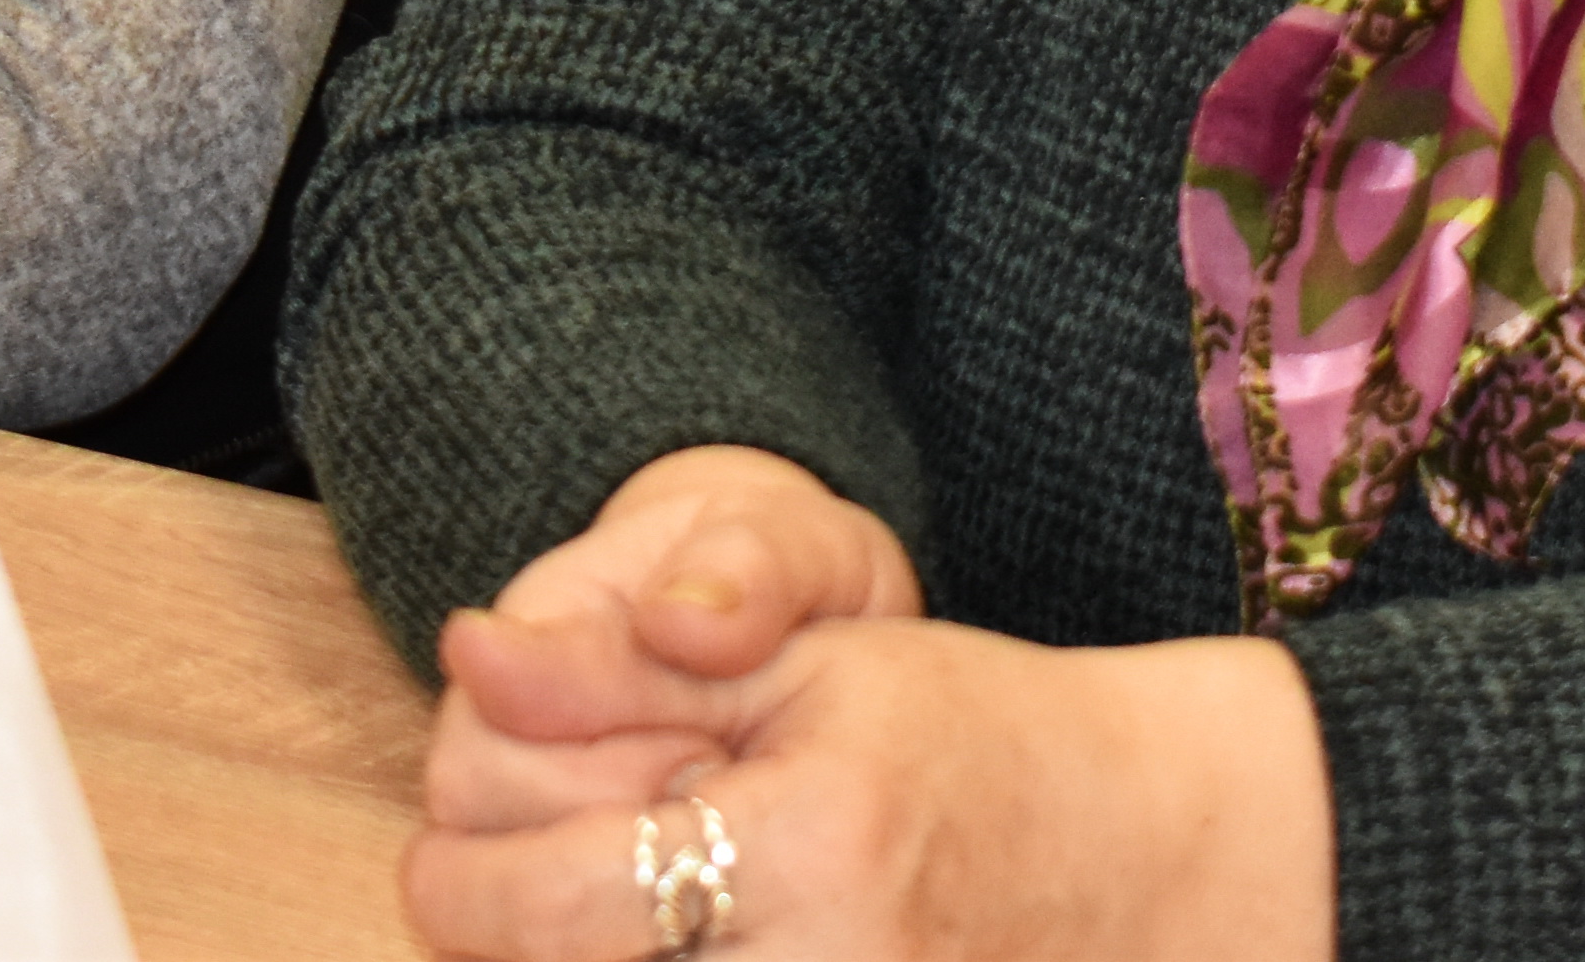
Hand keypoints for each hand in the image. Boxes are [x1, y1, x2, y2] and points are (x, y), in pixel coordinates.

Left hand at [400, 450, 1331, 960]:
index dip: (462, 882)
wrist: (1140, 845)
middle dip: (511, 945)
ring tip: (588, 922)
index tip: (445, 853)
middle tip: (493, 898)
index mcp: (808, 844)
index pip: (551, 903)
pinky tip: (682, 951)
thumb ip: (622, 663)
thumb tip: (466, 652)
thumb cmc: (965, 732)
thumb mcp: (803, 658)